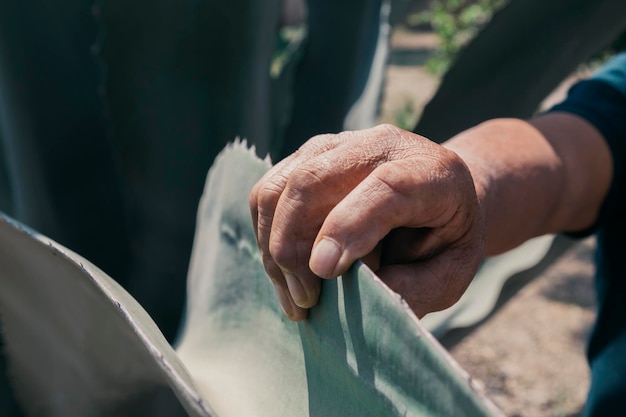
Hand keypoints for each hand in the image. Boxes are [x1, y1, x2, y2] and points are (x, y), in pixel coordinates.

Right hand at [249, 124, 485, 320]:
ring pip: (280, 188)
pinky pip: (267, 192)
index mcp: (431, 172)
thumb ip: (415, 286)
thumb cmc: (447, 238)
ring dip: (274, 247)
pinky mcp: (307, 157)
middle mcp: (379, 146)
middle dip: (294, 248)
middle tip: (306, 300)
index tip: (323, 273)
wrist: (439, 192)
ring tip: (295, 295)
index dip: (348, 227)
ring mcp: (336, 145)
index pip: (385, 187)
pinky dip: (266, 236)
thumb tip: (352, 293)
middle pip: (313, 182)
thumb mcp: (452, 271)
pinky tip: (286, 272)